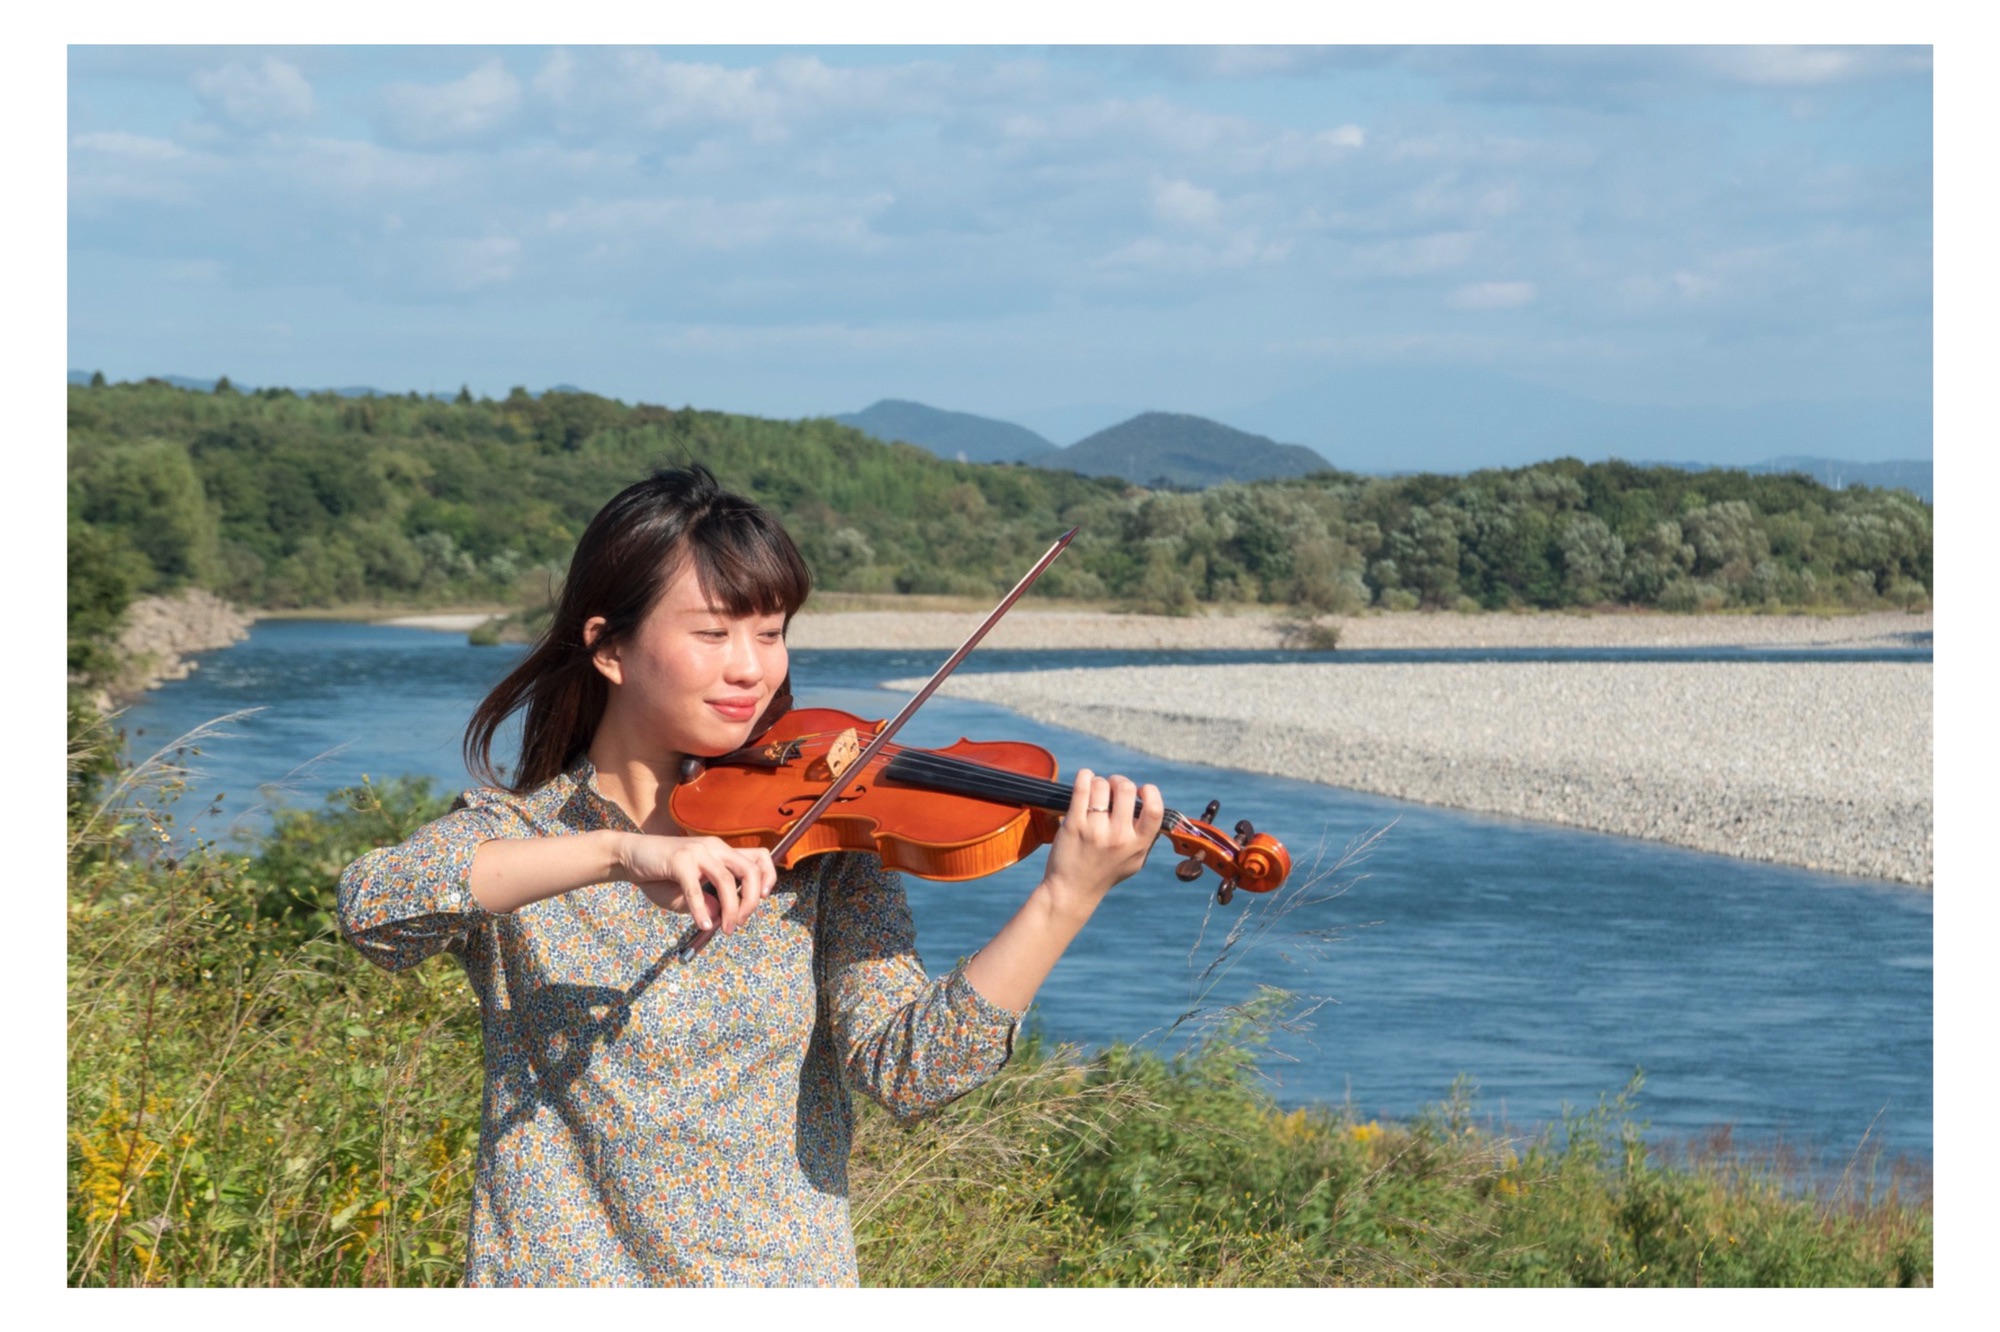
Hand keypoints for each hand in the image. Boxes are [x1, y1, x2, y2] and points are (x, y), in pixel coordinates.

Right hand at [616, 834, 777, 935]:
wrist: (629, 857)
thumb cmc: (660, 876)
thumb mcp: (690, 893)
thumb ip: (708, 902)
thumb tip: (721, 915)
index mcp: (721, 851)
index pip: (759, 857)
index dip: (769, 877)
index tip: (762, 898)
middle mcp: (714, 847)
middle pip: (750, 870)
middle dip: (751, 900)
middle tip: (740, 922)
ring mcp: (697, 851)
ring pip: (726, 880)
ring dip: (731, 909)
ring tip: (726, 929)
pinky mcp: (679, 860)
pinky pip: (695, 889)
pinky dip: (701, 910)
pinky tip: (703, 924)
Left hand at [1040, 769, 1164, 922]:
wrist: (1072, 891)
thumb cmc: (1105, 873)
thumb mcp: (1135, 861)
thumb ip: (1146, 837)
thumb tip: (1152, 807)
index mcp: (1138, 844)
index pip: (1155, 809)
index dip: (1149, 792)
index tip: (1140, 791)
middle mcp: (1119, 837)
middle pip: (1126, 788)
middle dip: (1119, 781)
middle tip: (1112, 788)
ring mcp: (1095, 831)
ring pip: (1101, 785)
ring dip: (1099, 782)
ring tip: (1095, 791)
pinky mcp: (1073, 825)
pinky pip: (1081, 789)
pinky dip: (1084, 777)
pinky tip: (1085, 778)